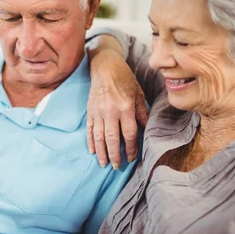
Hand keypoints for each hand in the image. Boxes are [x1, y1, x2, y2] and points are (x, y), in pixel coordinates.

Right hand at [87, 47, 147, 167]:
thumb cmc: (124, 79)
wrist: (105, 67)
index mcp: (125, 107)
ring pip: (99, 137)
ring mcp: (98, 112)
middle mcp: (110, 111)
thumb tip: (145, 130)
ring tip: (104, 164)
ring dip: (102, 152)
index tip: (132, 158)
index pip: (129, 133)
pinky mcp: (90, 111)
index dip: (131, 148)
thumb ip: (141, 113)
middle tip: (117, 167)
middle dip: (115, 155)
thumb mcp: (138, 94)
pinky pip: (89, 130)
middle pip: (113, 139)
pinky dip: (91, 142)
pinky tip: (93, 152)